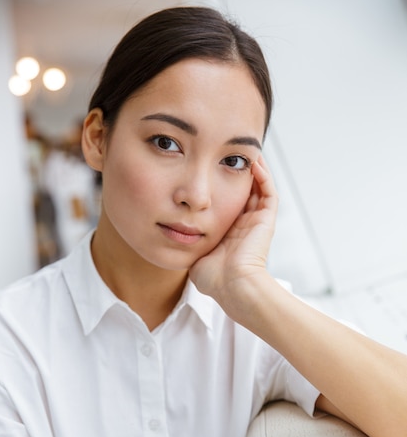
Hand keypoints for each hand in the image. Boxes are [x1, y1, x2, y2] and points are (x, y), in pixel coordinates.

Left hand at [189, 156, 277, 308]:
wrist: (232, 286)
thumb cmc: (213, 278)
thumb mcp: (194, 254)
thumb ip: (186, 242)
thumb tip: (168, 233)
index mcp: (229, 232)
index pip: (226, 202)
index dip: (220, 184)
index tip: (209, 168)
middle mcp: (244, 225)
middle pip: (243, 191)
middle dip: (236, 171)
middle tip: (228, 152)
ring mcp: (257, 222)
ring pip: (259, 188)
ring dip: (253, 169)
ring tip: (244, 149)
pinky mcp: (266, 220)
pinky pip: (269, 192)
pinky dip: (264, 176)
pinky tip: (254, 162)